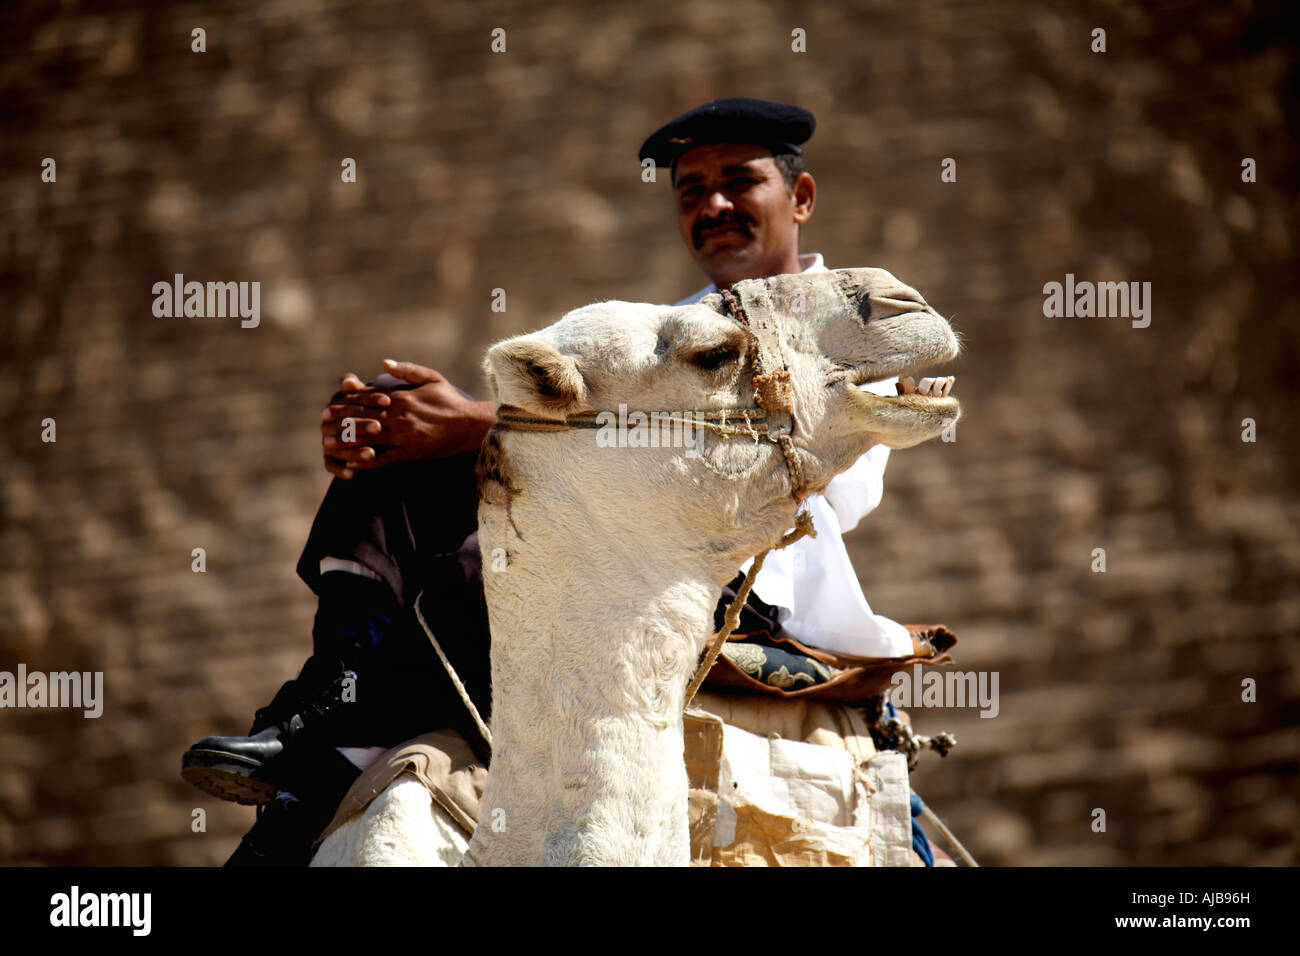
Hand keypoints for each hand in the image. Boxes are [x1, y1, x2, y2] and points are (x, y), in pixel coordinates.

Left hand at [321, 360, 496, 477]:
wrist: (471, 426)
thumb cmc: (451, 401)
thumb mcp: (432, 378)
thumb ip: (407, 370)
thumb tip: (384, 363)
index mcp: (401, 397)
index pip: (366, 398)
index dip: (346, 401)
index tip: (330, 404)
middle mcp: (398, 417)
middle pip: (361, 418)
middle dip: (340, 420)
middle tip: (323, 423)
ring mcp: (403, 437)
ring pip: (367, 439)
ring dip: (346, 441)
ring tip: (329, 444)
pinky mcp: (410, 454)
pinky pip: (383, 459)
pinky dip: (366, 461)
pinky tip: (352, 463)